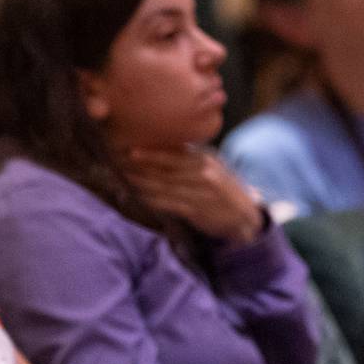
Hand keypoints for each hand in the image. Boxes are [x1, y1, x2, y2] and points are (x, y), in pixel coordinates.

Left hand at [122, 146, 267, 243]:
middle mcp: (204, 173)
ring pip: (165, 186)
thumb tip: (160, 148)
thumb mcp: (212, 167)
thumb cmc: (221, 188)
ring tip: (126, 177)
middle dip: (142, 165)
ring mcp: (201, 192)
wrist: (243, 216)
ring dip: (143, 182)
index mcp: (206, 159)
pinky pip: (170, 204)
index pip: (175, 152)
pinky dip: (154, 200)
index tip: (130, 148)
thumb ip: (189, 159)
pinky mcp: (198, 210)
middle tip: (120, 161)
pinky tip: (140, 196)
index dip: (152, 151)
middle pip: (167, 168)